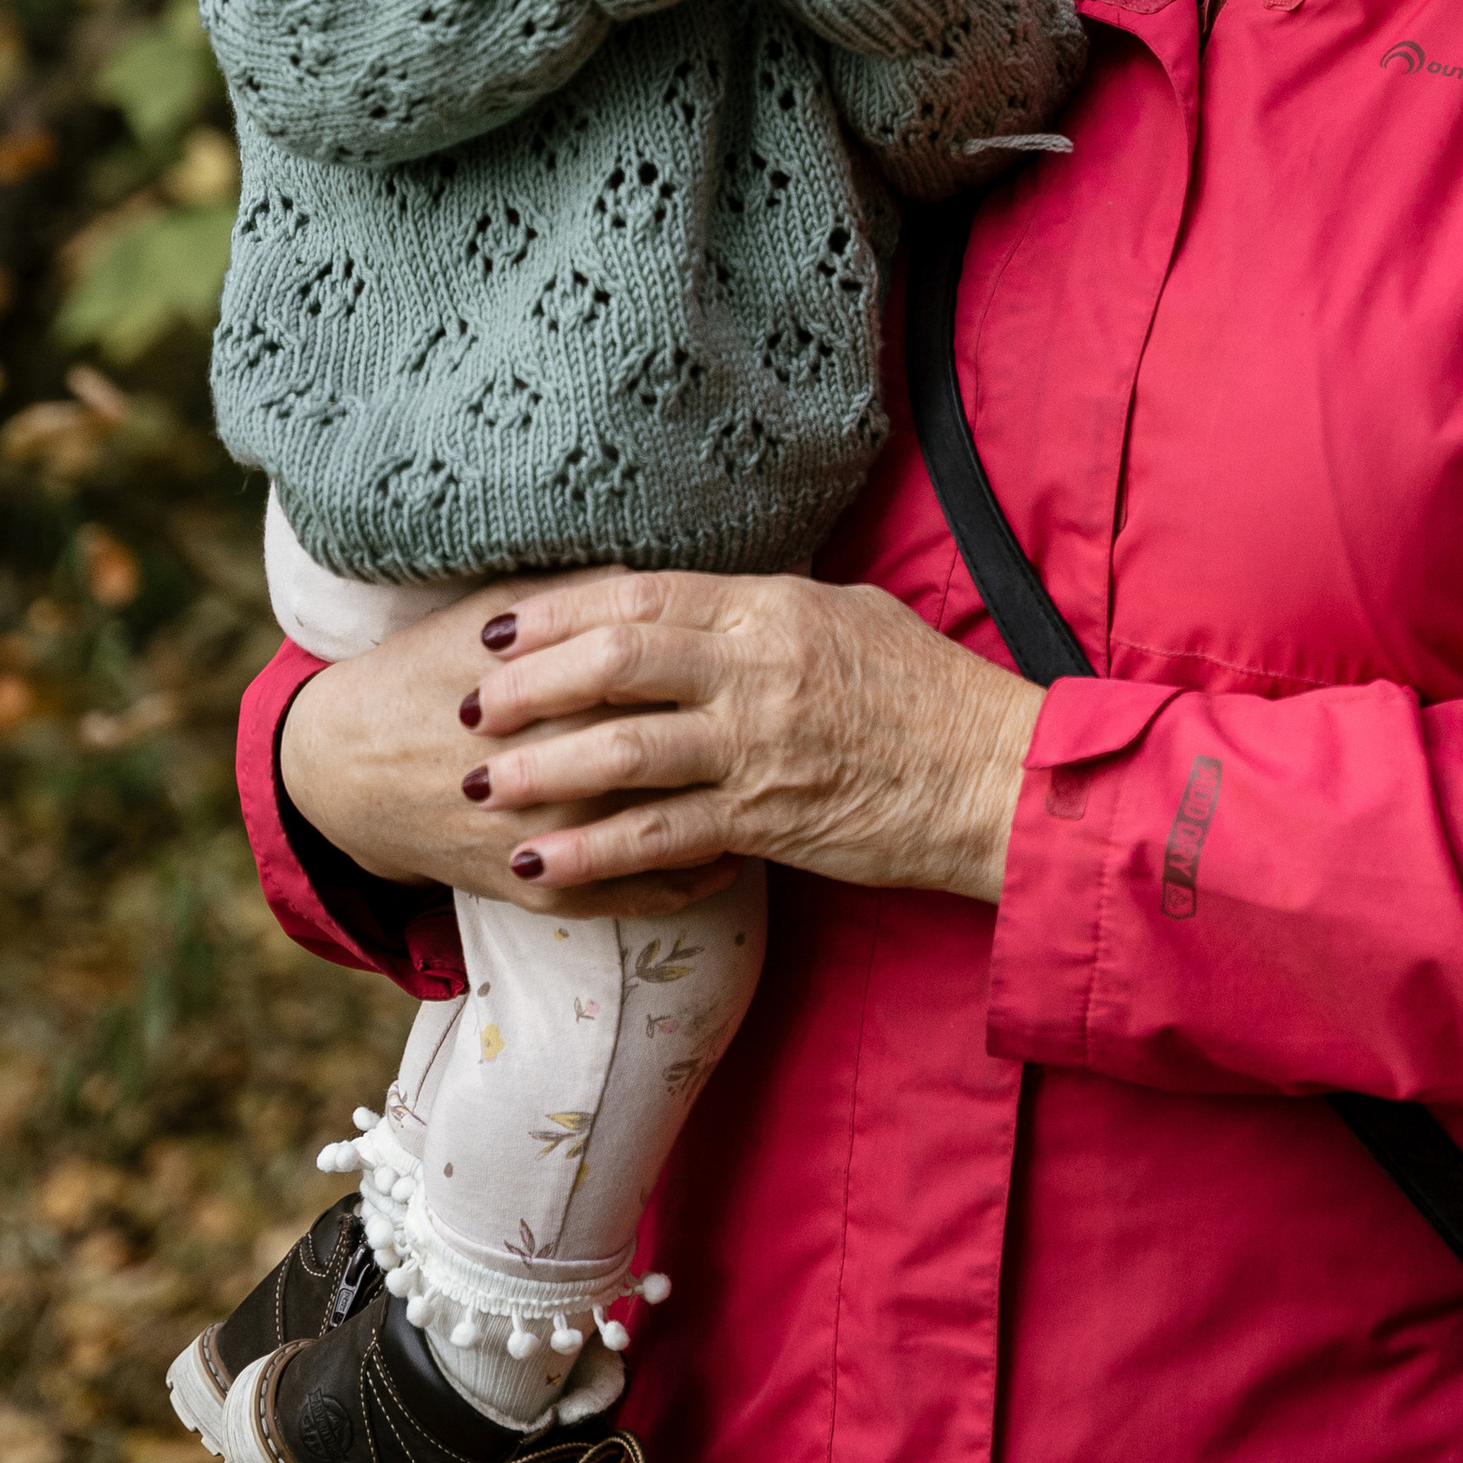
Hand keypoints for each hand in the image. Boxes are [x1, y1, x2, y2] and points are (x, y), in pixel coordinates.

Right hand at [278, 581, 744, 922]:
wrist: (344, 767)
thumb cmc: (428, 671)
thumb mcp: (492, 609)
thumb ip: (585, 596)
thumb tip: (671, 578)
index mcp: (546, 693)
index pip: (652, 684)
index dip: (716, 675)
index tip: (772, 660)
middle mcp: (546, 771)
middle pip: (664, 759)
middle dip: (732, 748)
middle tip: (794, 728)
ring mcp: (540, 839)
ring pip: (653, 835)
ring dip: (721, 818)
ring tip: (775, 793)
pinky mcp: (531, 889)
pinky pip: (626, 894)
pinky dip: (684, 880)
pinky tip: (730, 858)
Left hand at [437, 569, 1044, 906]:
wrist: (996, 777)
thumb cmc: (932, 695)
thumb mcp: (851, 618)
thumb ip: (767, 612)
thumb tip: (698, 607)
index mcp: (772, 608)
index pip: (641, 595)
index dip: (557, 611)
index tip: (497, 627)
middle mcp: (757, 668)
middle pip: (614, 662)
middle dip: (527, 685)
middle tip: (467, 707)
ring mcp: (759, 746)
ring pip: (620, 752)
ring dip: (538, 771)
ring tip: (480, 788)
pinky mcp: (767, 819)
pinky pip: (658, 838)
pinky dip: (590, 853)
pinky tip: (539, 866)